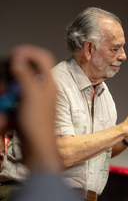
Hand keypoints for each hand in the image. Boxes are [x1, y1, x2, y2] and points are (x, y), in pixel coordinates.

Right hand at [10, 44, 60, 170]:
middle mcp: (42, 88)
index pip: (42, 57)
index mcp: (49, 82)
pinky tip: (7, 109)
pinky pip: (13, 97)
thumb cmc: (38, 125)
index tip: (13, 55)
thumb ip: (25, 74)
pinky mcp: (25, 108)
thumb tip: (18, 57)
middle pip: (25, 69)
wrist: (38, 149)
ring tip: (4, 96)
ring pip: (16, 83)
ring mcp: (33, 98)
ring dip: (7, 87)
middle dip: (11, 73)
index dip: (28, 52)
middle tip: (5, 85)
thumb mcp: (31, 95)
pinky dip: (8, 100)